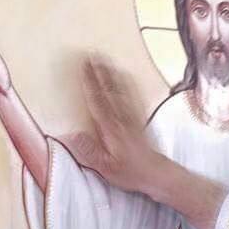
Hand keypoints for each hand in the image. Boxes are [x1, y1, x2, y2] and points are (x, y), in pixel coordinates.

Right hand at [78, 56, 162, 193]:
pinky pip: (135, 95)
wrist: (156, 173)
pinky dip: (129, 82)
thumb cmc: (130, 172)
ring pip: (123, 88)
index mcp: (112, 129)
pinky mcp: (141, 118)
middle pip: (110, 89)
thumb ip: (89, 151)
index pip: (98, 101)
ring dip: (113, 72)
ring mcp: (134, 116)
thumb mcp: (105, 168)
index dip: (90, 82)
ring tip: (105, 59)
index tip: (83, 67)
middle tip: (91, 55)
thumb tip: (72, 135)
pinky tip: (125, 74)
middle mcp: (123, 118)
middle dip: (100, 71)